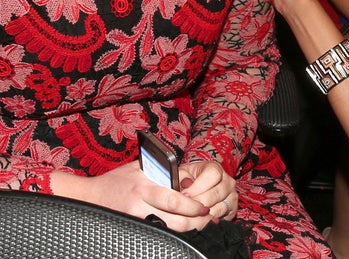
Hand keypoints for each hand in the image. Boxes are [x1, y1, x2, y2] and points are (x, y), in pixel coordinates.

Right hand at [54, 161, 213, 231]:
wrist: (89, 196)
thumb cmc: (116, 180)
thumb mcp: (139, 168)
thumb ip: (159, 169)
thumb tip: (184, 172)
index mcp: (145, 187)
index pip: (174, 201)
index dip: (192, 206)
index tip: (204, 207)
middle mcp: (140, 206)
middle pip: (175, 221)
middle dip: (195, 222)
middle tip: (207, 219)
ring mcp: (135, 220)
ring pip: (167, 231)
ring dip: (187, 230)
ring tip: (198, 225)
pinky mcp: (131, 228)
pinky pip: (156, 233)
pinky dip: (170, 232)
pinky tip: (180, 230)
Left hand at [179, 160, 236, 220]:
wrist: (199, 189)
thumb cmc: (189, 180)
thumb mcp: (182, 174)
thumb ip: (179, 178)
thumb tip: (178, 188)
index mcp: (215, 168)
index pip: (213, 175)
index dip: (198, 186)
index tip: (184, 194)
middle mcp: (227, 182)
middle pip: (215, 195)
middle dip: (197, 204)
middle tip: (183, 209)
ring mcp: (231, 197)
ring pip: (217, 210)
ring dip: (200, 215)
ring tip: (188, 216)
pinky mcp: (232, 211)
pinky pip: (219, 219)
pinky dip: (206, 222)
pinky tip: (196, 221)